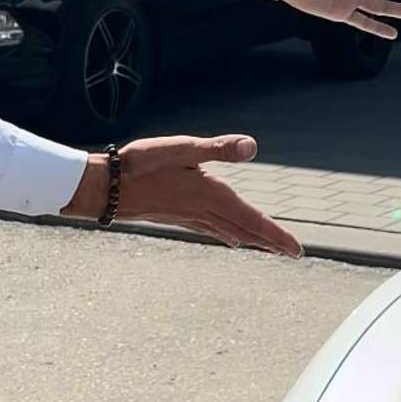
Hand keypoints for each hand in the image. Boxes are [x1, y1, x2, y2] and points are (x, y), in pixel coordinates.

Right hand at [65, 134, 300, 256]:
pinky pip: (212, 230)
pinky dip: (228, 235)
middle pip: (245, 231)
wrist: (104, 188)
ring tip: (269, 248)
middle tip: (293, 254)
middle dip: (270, 242)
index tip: (296, 251)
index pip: (252, 220)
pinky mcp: (177, 216)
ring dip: (252, 240)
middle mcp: (203, 211)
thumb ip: (218, 148)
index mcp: (211, 195)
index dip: (276, 235)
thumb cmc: (140, 164)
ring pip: (229, 232)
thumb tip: (252, 146)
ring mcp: (189, 216)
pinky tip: (230, 238)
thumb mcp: (182, 149)